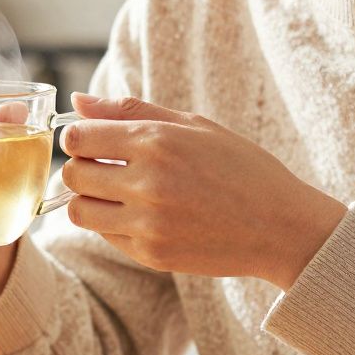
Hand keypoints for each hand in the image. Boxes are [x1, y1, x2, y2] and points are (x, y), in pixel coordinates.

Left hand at [59, 93, 345, 290]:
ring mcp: (147, 223)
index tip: (92, 142)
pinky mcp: (150, 254)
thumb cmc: (241, 168)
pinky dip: (112, 224)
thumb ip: (130, 111)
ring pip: (78, 211)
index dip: (78, 138)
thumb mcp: (193, 125)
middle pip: (72, 175)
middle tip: (105, 169)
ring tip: (116, 194)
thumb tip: (77, 100)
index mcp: (156, 141)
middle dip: (81, 169)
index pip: (77, 138)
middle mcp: (147, 182)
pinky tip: (141, 215)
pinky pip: (105, 236)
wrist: (282, 227)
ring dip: (89, 200)